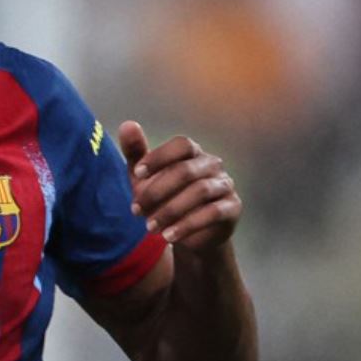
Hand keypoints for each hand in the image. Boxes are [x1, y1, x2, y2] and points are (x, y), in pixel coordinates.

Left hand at [119, 122, 241, 250]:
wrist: (188, 233)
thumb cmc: (163, 197)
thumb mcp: (145, 178)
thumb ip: (136, 152)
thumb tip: (127, 124)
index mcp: (193, 152)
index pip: (182, 145)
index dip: (159, 157)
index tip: (137, 174)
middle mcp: (213, 164)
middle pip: (186, 170)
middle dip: (157, 192)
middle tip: (136, 210)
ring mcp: (225, 185)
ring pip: (200, 192)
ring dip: (170, 211)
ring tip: (149, 228)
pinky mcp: (232, 208)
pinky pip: (213, 213)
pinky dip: (188, 225)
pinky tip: (169, 237)